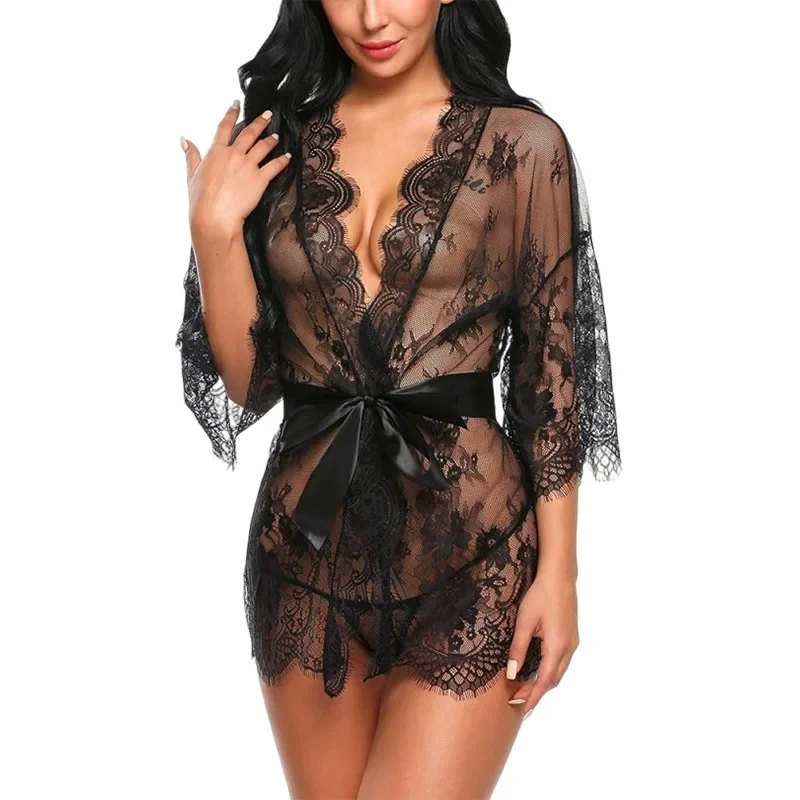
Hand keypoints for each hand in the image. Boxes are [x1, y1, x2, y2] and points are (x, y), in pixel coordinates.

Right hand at [181, 99, 291, 239]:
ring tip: (276, 136)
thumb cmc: (201, 200)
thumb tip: (184, 139)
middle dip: (259, 121)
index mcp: (216, 152)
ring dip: (271, 139)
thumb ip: (191, 155)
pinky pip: (275, 166)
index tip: (236, 104)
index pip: (224, 127)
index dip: (231, 113)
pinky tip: (288, 157)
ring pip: (263, 147)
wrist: (215, 217)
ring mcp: (248, 166)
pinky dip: (283, 160)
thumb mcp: (192, 175)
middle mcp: (233, 155)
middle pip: (249, 133)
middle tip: (267, 114)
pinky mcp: (260, 179)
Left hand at [506, 569, 578, 719]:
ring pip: (558, 672)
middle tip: (516, 700)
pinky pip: (561, 662)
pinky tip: (537, 671)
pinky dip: (549, 672)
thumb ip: (518, 648)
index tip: (520, 708)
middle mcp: (569, 648)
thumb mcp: (524, 622)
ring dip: (543, 683)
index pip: (545, 681)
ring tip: (524, 689)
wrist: (559, 577)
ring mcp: (573, 643)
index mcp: (558, 646)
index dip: (532, 696)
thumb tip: (511, 673)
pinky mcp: (571, 637)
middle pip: (553, 680)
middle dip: (536, 693)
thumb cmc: (540, 596)